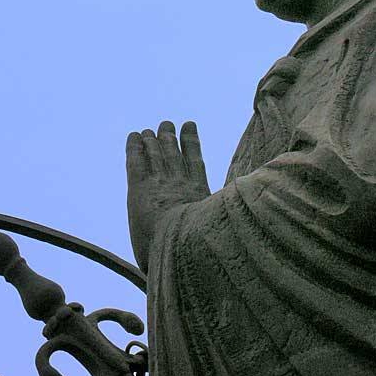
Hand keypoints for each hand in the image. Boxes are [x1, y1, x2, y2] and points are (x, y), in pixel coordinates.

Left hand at [126, 121, 209, 271]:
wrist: (182, 248)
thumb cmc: (198, 251)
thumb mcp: (216, 233)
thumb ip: (219, 224)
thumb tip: (242, 240)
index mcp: (199, 192)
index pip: (194, 161)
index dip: (191, 141)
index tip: (189, 125)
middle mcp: (180, 182)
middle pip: (173, 153)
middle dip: (169, 137)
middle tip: (167, 124)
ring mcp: (160, 183)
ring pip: (156, 154)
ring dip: (153, 139)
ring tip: (151, 128)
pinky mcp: (139, 188)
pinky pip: (136, 162)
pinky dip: (134, 147)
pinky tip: (133, 137)